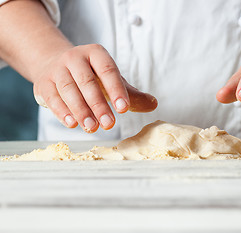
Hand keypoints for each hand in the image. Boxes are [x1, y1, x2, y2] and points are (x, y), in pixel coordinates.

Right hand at [33, 44, 156, 132]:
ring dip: (81, 110)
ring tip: (92, 128)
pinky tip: (72, 124)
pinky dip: (61, 111)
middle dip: (98, 104)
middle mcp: (75, 58)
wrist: (55, 65)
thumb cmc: (91, 76)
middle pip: (87, 81)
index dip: (116, 89)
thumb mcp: (111, 81)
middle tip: (109, 124)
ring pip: (69, 89)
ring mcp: (57, 69)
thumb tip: (154, 104)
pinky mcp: (44, 83)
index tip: (124, 108)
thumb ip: (131, 94)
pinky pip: (52, 97)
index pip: (108, 70)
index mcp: (96, 54)